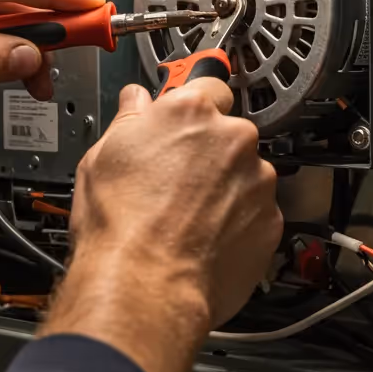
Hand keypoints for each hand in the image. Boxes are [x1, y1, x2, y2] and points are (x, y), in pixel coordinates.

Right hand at [40, 81, 281, 371]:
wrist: (146, 285)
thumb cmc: (121, 225)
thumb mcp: (102, 156)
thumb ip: (129, 118)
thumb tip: (136, 101)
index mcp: (191, 112)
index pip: (207, 86)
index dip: (193, 107)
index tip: (186, 119)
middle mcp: (232, 138)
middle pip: (228, 134)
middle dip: (208, 153)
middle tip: (175, 182)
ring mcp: (257, 179)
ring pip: (245, 174)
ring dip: (225, 188)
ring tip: (188, 217)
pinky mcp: (270, 219)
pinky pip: (256, 211)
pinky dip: (238, 221)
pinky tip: (205, 237)